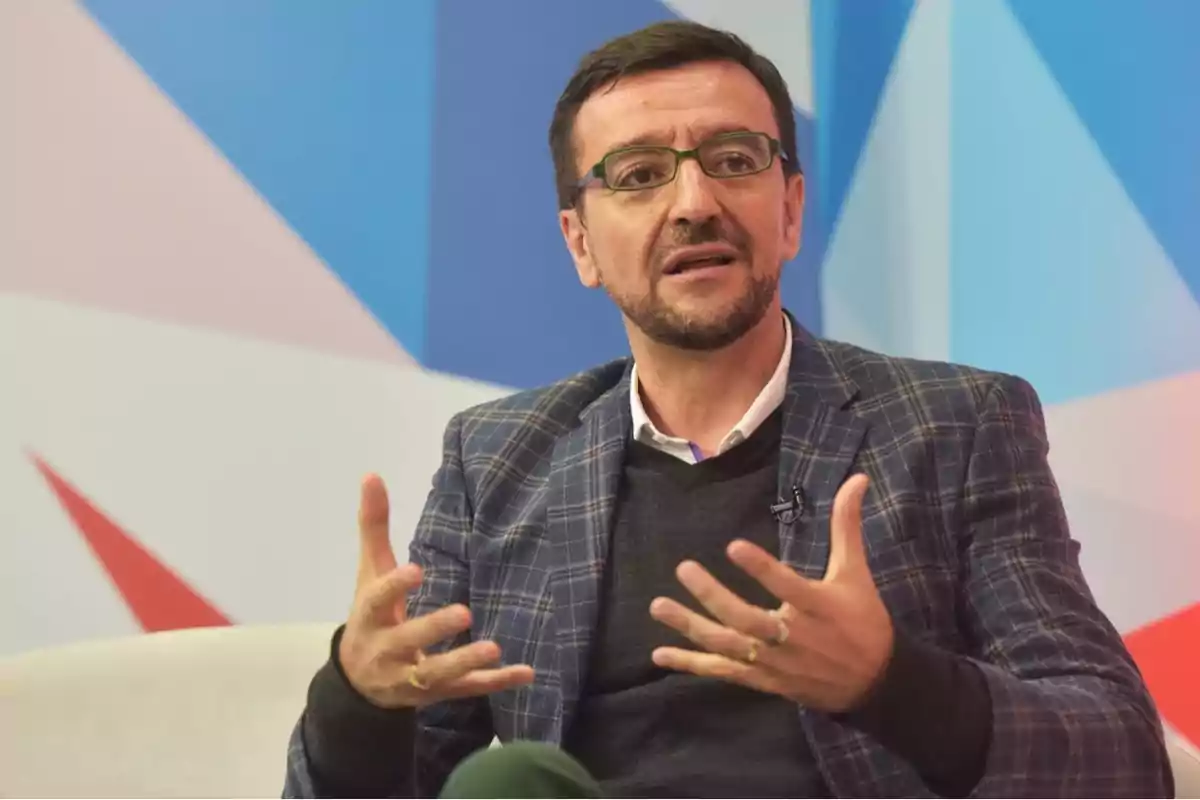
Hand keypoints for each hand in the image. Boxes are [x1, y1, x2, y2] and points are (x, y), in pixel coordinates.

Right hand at [338, 474, 534, 708]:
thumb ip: (374, 526)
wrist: (358, 683)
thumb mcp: (369, 572)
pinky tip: (526, 672)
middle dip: (434, 628)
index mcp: (369, 617)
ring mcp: (411, 677)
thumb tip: (371, 473)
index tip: (416, 570)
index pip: (378, 601)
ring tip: (495, 647)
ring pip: (437, 673)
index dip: (395, 587)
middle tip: (464, 611)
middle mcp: (387, 650)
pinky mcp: (436, 695)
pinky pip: (467, 690)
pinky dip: (495, 683)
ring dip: (465, 661)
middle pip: (410, 640)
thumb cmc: (371, 616)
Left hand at [648, 473, 893, 712]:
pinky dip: (692, 664)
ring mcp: (775, 662)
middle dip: (713, 596)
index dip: (762, 568)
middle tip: (684, 568)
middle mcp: (793, 637)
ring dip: (691, 627)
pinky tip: (660, 654)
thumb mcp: (855, 573)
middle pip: (747, 618)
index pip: (787, 586)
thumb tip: (856, 478)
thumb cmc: (862, 621)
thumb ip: (846, 526)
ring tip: (658, 606)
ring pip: (728, 646)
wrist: (874, 684)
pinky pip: (723, 671)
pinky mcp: (763, 679)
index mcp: (818, 606)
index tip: (733, 545)